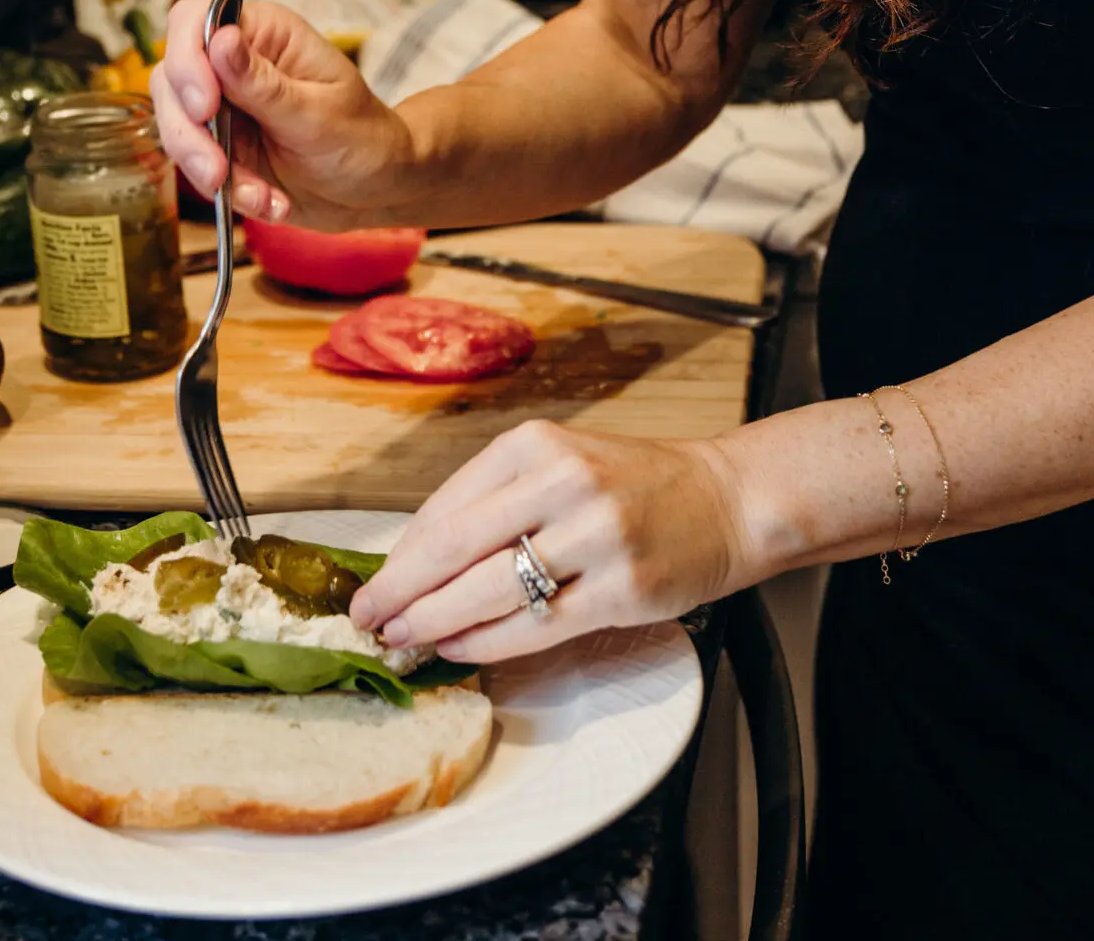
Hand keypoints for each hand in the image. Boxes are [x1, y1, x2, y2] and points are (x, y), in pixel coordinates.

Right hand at [150, 0, 415, 226]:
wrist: (378, 188)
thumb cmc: (364, 137)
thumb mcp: (319, 114)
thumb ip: (264, 84)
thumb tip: (219, 40)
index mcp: (263, 34)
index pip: (193, 20)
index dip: (185, 59)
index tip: (204, 106)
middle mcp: (233, 65)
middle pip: (170, 80)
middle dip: (187, 132)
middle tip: (217, 172)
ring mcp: (223, 107)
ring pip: (176, 128)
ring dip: (208, 171)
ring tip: (263, 198)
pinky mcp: (220, 147)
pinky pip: (197, 168)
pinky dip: (229, 193)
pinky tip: (272, 203)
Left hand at [349, 420, 753, 663]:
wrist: (726, 498)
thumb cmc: (633, 485)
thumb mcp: (562, 463)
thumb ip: (496, 501)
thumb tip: (416, 560)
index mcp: (537, 445)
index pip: (446, 506)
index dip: (400, 555)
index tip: (372, 583)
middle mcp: (564, 483)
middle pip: (455, 548)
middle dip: (400, 590)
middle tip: (367, 619)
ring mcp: (596, 536)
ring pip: (488, 591)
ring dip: (433, 621)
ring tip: (404, 639)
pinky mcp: (622, 589)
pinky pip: (535, 626)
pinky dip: (486, 644)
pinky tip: (458, 649)